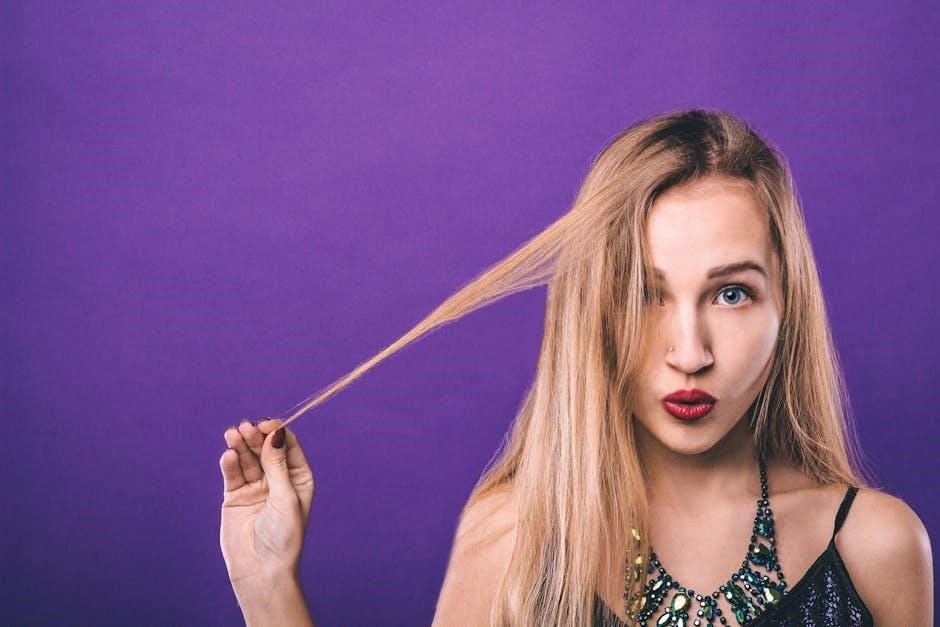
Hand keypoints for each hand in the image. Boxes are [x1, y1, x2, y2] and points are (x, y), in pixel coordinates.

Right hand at [219, 419, 314, 592]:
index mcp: (298, 479)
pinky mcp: (236, 497)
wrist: (261, 570)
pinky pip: (233, 474)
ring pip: (247, 459)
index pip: (288, 447)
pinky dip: (230, 463)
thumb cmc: (283, 536)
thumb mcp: (285, 497)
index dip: (277, 432)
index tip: (267, 424)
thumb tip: (276, 433)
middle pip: (265, 449)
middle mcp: (277, 480)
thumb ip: (277, 465)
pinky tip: (228, 455)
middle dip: (256, 437)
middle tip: (246, 427)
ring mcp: (256, 488)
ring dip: (241, 445)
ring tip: (233, 434)